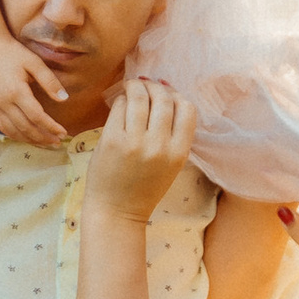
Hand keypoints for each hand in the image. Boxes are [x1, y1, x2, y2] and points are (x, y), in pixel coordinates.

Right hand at [0, 31, 69, 147]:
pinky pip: (3, 127)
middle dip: (43, 138)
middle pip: (25, 128)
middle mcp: (3, 102)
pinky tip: (27, 137)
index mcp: (16, 91)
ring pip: (13, 131)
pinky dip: (16, 135)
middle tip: (57, 142)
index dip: (51, 127)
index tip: (63, 132)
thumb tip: (64, 99)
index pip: (36, 116)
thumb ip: (50, 81)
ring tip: (45, 143)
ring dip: (30, 140)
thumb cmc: (14, 53)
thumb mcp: (35, 62)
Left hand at [92, 76, 196, 220]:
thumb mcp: (171, 165)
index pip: (187, 109)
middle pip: (163, 99)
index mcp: (178, 153)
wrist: (117, 212)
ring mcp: (134, 142)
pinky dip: (121, 100)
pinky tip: (120, 102)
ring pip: (140, 98)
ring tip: (132, 87)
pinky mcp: (111, 140)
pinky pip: (119, 107)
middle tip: (147, 86)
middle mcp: (159, 146)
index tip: (167, 94)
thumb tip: (167, 95)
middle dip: (155, 87)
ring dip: (136, 86)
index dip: (177, 96)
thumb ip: (172, 136)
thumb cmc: (144, 188)